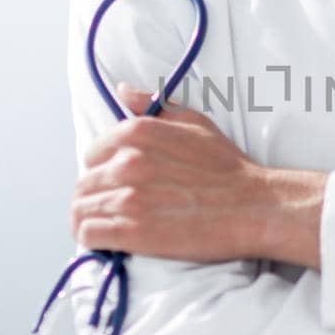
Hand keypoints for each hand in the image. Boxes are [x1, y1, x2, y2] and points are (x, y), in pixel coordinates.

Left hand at [69, 83, 269, 262]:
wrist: (254, 207)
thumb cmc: (228, 167)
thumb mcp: (194, 122)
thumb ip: (154, 105)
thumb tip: (123, 91)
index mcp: (137, 133)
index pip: (92, 154)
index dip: (102, 170)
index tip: (117, 184)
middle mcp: (127, 163)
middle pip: (83, 184)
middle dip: (95, 198)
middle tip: (113, 210)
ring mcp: (128, 198)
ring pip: (80, 210)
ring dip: (88, 220)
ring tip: (106, 228)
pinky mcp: (132, 232)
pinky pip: (88, 234)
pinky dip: (92, 239)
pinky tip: (107, 243)